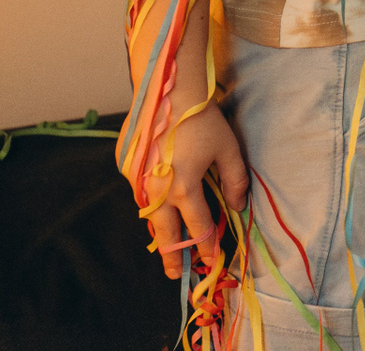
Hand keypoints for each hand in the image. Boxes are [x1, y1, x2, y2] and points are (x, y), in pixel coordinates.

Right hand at [141, 100, 248, 279]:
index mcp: (184, 188)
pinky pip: (140, 192)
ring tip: (168, 245)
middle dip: (173, 255)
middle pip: (165, 232)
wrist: (167, 90)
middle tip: (177, 274)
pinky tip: (159, 205)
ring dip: (159, 230)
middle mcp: (156, 190)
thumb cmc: (202, 118)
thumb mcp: (228, 149)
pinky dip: (150, 204)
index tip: (212, 261)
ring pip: (149, 213)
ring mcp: (137, 180)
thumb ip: (234, 180)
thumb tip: (237, 206)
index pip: (197, 227)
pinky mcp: (127, 167)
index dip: (207, 246)